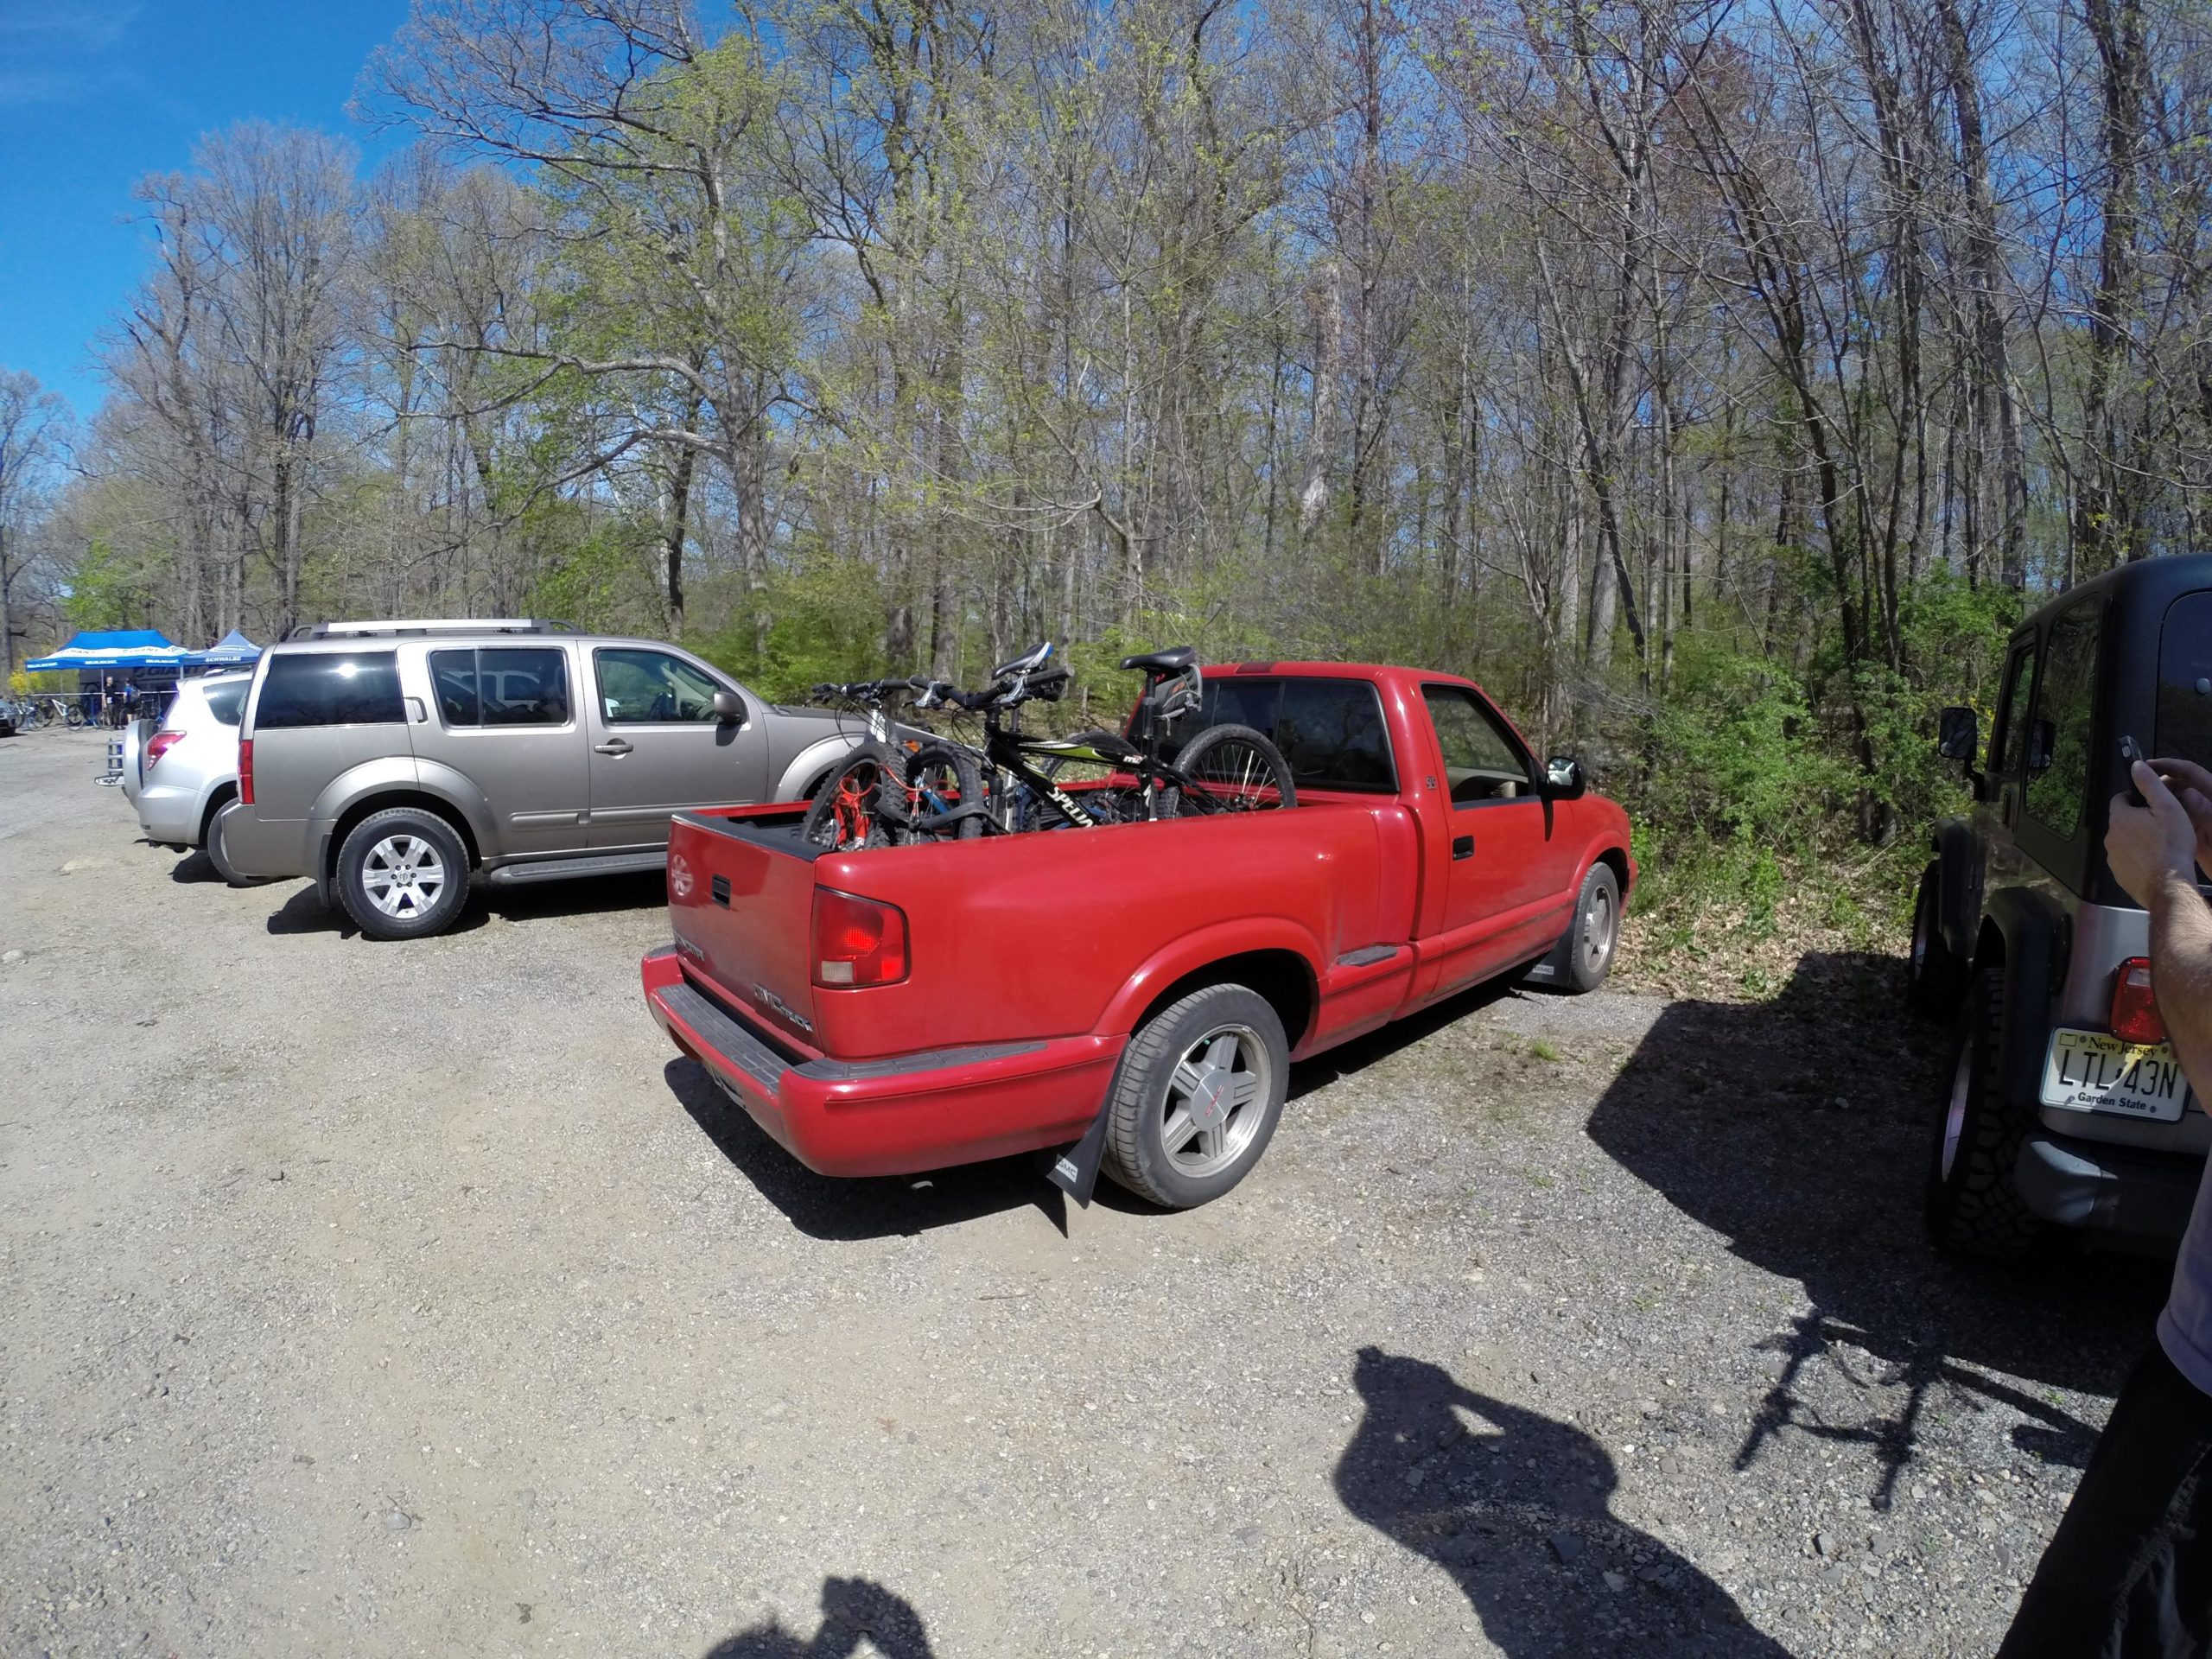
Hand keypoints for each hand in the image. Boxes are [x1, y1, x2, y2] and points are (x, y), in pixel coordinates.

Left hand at [2108, 760, 2202, 908]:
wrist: (2168, 885)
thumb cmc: (2171, 846)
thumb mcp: (2167, 808)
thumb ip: (2150, 785)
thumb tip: (2136, 766)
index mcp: (2119, 818)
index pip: (2120, 799)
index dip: (2136, 799)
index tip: (2152, 806)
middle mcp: (2110, 837)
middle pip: (2122, 821)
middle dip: (2138, 820)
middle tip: (2160, 827)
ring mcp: (2112, 858)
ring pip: (2124, 841)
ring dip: (2138, 840)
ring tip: (2160, 845)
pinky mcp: (2119, 874)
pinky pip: (2128, 860)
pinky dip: (2138, 858)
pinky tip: (2155, 861)